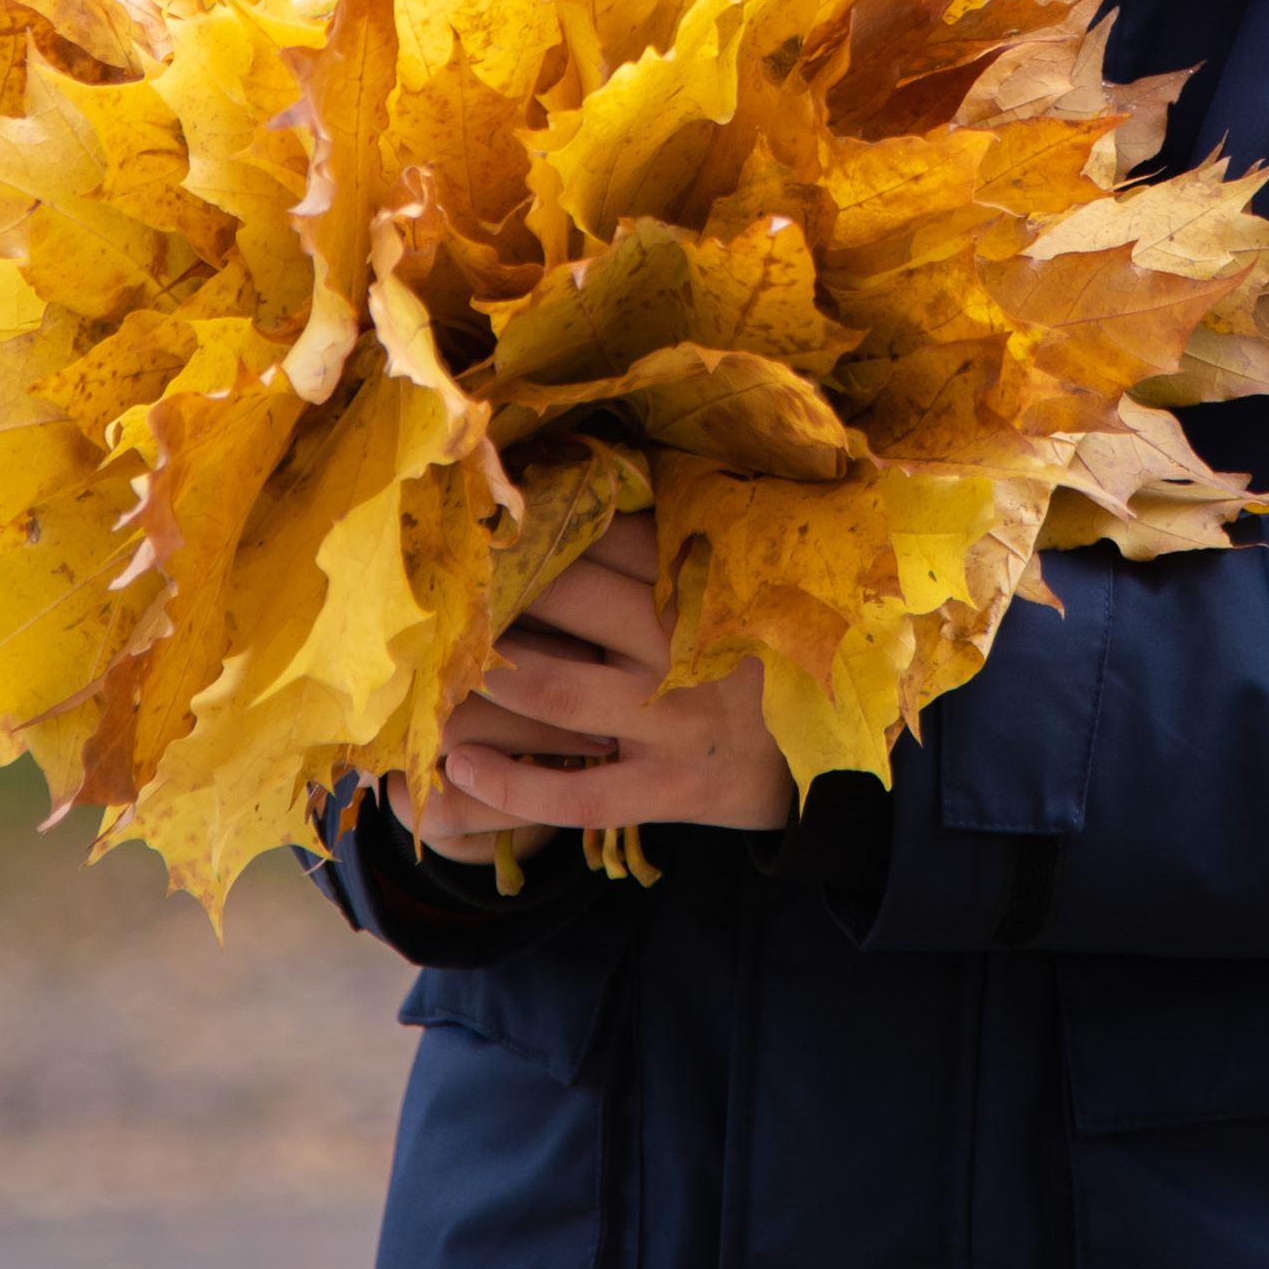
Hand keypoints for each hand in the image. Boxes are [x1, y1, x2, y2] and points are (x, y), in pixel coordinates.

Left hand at [384, 515, 795, 863]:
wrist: (822, 764)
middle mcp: (686, 648)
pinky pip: (577, 793)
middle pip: (573, 597)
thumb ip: (669, 546)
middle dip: (504, 586)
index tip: (496, 514)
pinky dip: (511, 783)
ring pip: (557, 691)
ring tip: (447, 667)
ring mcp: (674, 723)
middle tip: (452, 580)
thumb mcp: (736, 591)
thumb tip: (579, 475)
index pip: (613, 534)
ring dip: (489, 677)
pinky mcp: (666, 791)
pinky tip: (461, 765)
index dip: (548, 520)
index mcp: (704, 585)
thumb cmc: (753, 661)